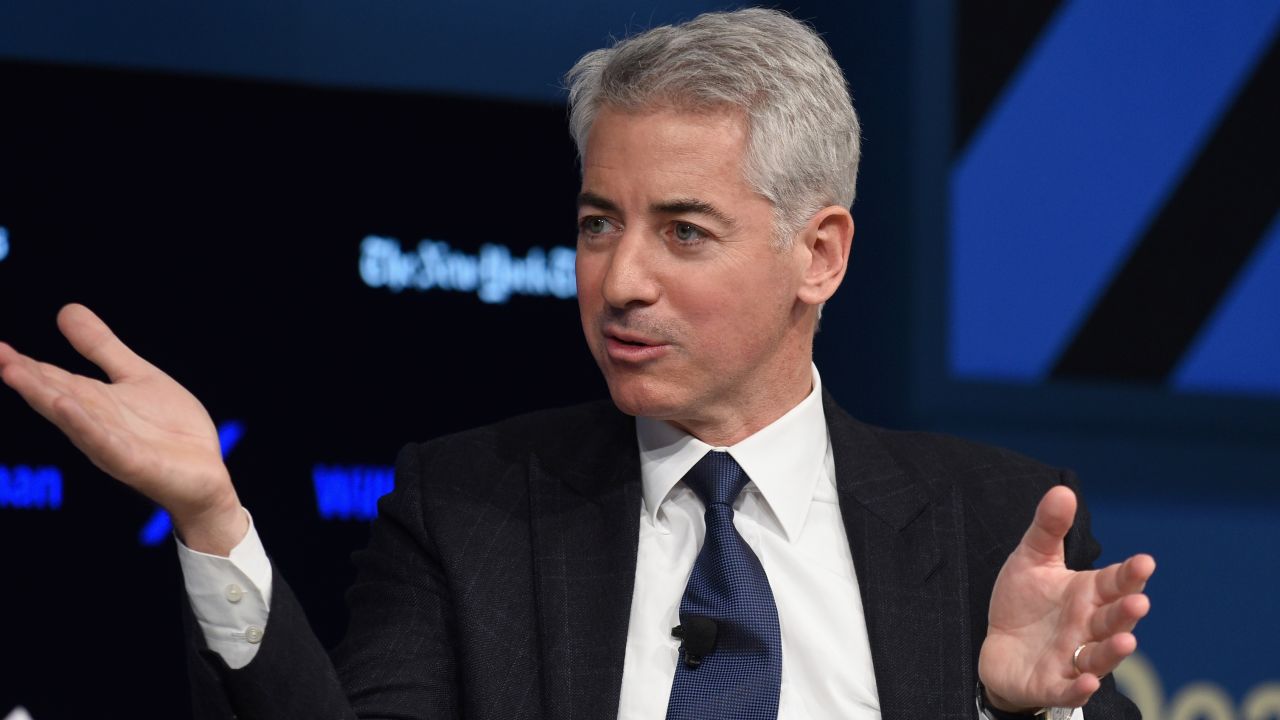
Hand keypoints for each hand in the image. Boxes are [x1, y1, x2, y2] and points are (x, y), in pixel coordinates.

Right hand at [0, 303, 245, 552]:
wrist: (206, 473)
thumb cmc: (170, 429)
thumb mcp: (136, 376)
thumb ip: (101, 347)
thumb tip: (66, 310)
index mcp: (93, 402)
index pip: (53, 379)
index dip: (24, 364)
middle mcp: (95, 423)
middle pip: (55, 396)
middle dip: (26, 378)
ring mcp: (112, 445)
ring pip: (73, 419)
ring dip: (46, 398)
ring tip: (16, 374)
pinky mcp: (135, 464)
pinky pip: (106, 445)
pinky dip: (86, 427)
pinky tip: (67, 408)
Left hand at [979, 485, 1154, 711]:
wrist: (1000, 647)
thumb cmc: (1024, 603)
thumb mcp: (1031, 560)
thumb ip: (1048, 529)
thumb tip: (1062, 490)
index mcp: (1087, 594)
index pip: (1114, 582)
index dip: (1130, 574)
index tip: (1145, 561)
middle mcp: (1087, 627)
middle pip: (1112, 619)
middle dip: (1126, 612)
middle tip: (1138, 601)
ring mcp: (1072, 657)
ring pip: (1098, 655)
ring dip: (1113, 650)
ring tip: (1126, 640)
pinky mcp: (1052, 683)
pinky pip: (1068, 688)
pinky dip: (1078, 687)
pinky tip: (1087, 681)